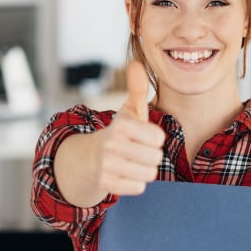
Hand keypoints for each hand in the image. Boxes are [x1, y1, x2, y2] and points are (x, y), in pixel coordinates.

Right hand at [92, 61, 164, 195]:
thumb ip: (137, 89)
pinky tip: (125, 173)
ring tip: (132, 162)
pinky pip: (139, 188)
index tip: (143, 135)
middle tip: (138, 150)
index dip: (154, 138)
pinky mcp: (106, 184)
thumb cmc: (121, 132)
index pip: (158, 138)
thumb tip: (136, 63)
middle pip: (156, 158)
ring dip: (144, 170)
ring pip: (149, 174)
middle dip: (151, 155)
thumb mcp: (130, 110)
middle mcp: (111, 145)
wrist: (92, 157)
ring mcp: (107, 165)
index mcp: (121, 125)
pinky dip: (136, 183)